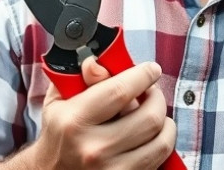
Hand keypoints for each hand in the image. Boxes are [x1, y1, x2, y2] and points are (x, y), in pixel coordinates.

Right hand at [31, 61, 176, 168]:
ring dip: (164, 123)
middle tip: (151, 93)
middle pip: (149, 117)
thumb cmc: (59, 133)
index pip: (120, 91)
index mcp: (75, 121)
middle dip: (157, 98)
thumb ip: (80, 78)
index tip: (150, 69)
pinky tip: (150, 136)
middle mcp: (94, 149)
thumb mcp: (60, 101)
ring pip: (161, 141)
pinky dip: (160, 143)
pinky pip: (158, 160)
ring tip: (153, 115)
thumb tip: (97, 64)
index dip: (142, 75)